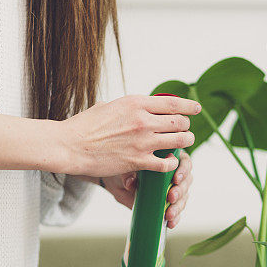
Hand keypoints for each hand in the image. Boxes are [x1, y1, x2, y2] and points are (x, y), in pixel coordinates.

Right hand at [59, 95, 199, 176]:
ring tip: (184, 143)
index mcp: (136, 103)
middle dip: (186, 126)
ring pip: (178, 141)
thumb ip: (127, 107)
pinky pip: (166, 163)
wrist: (70, 145)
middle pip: (179, 121)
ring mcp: (142, 141)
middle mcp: (142, 120)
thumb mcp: (108, 106)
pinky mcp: (138, 161)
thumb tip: (138, 107)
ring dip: (184, 143)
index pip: (172, 102)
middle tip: (186, 129)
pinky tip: (169, 162)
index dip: (188, 106)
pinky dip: (171, 163)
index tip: (196, 108)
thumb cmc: (84, 126)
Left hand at [99, 150, 191, 227]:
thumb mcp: (125, 169)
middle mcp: (175, 174)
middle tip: (171, 197)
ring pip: (183, 197)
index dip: (183, 171)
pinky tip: (170, 223)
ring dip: (178, 207)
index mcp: (169, 159)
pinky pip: (177, 210)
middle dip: (180, 191)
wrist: (118, 183)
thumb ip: (128, 173)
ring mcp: (174, 189)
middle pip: (186, 181)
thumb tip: (129, 183)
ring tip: (168, 214)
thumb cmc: (125, 169)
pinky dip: (175, 217)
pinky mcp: (170, 204)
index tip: (176, 179)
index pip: (184, 162)